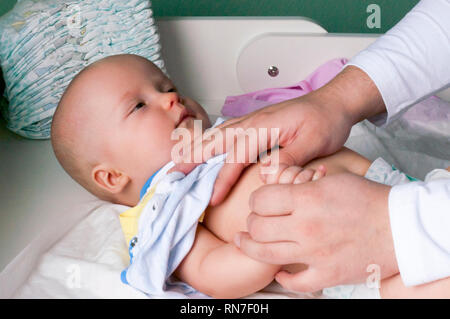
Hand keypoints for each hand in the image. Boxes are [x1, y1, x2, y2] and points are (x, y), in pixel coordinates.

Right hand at [171, 66, 384, 205]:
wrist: (333, 102)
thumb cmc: (325, 120)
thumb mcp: (313, 142)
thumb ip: (288, 158)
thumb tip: (265, 176)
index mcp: (264, 127)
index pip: (236, 156)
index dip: (222, 179)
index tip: (211, 199)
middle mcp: (252, 122)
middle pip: (215, 141)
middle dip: (191, 158)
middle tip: (171, 175)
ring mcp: (251, 121)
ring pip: (216, 135)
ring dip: (195, 148)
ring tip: (177, 162)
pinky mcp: (254, 124)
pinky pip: (224, 133)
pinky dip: (208, 142)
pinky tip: (202, 149)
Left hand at [234, 173, 397, 291]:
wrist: (400, 227)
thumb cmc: (368, 199)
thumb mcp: (332, 179)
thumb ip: (301, 184)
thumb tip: (278, 188)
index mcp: (307, 199)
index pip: (260, 200)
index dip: (255, 200)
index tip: (259, 202)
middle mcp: (305, 227)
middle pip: (257, 227)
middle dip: (251, 221)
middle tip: (255, 220)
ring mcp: (314, 254)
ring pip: (265, 254)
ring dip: (250, 246)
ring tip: (243, 240)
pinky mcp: (326, 274)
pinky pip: (294, 282)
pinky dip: (282, 277)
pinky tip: (279, 269)